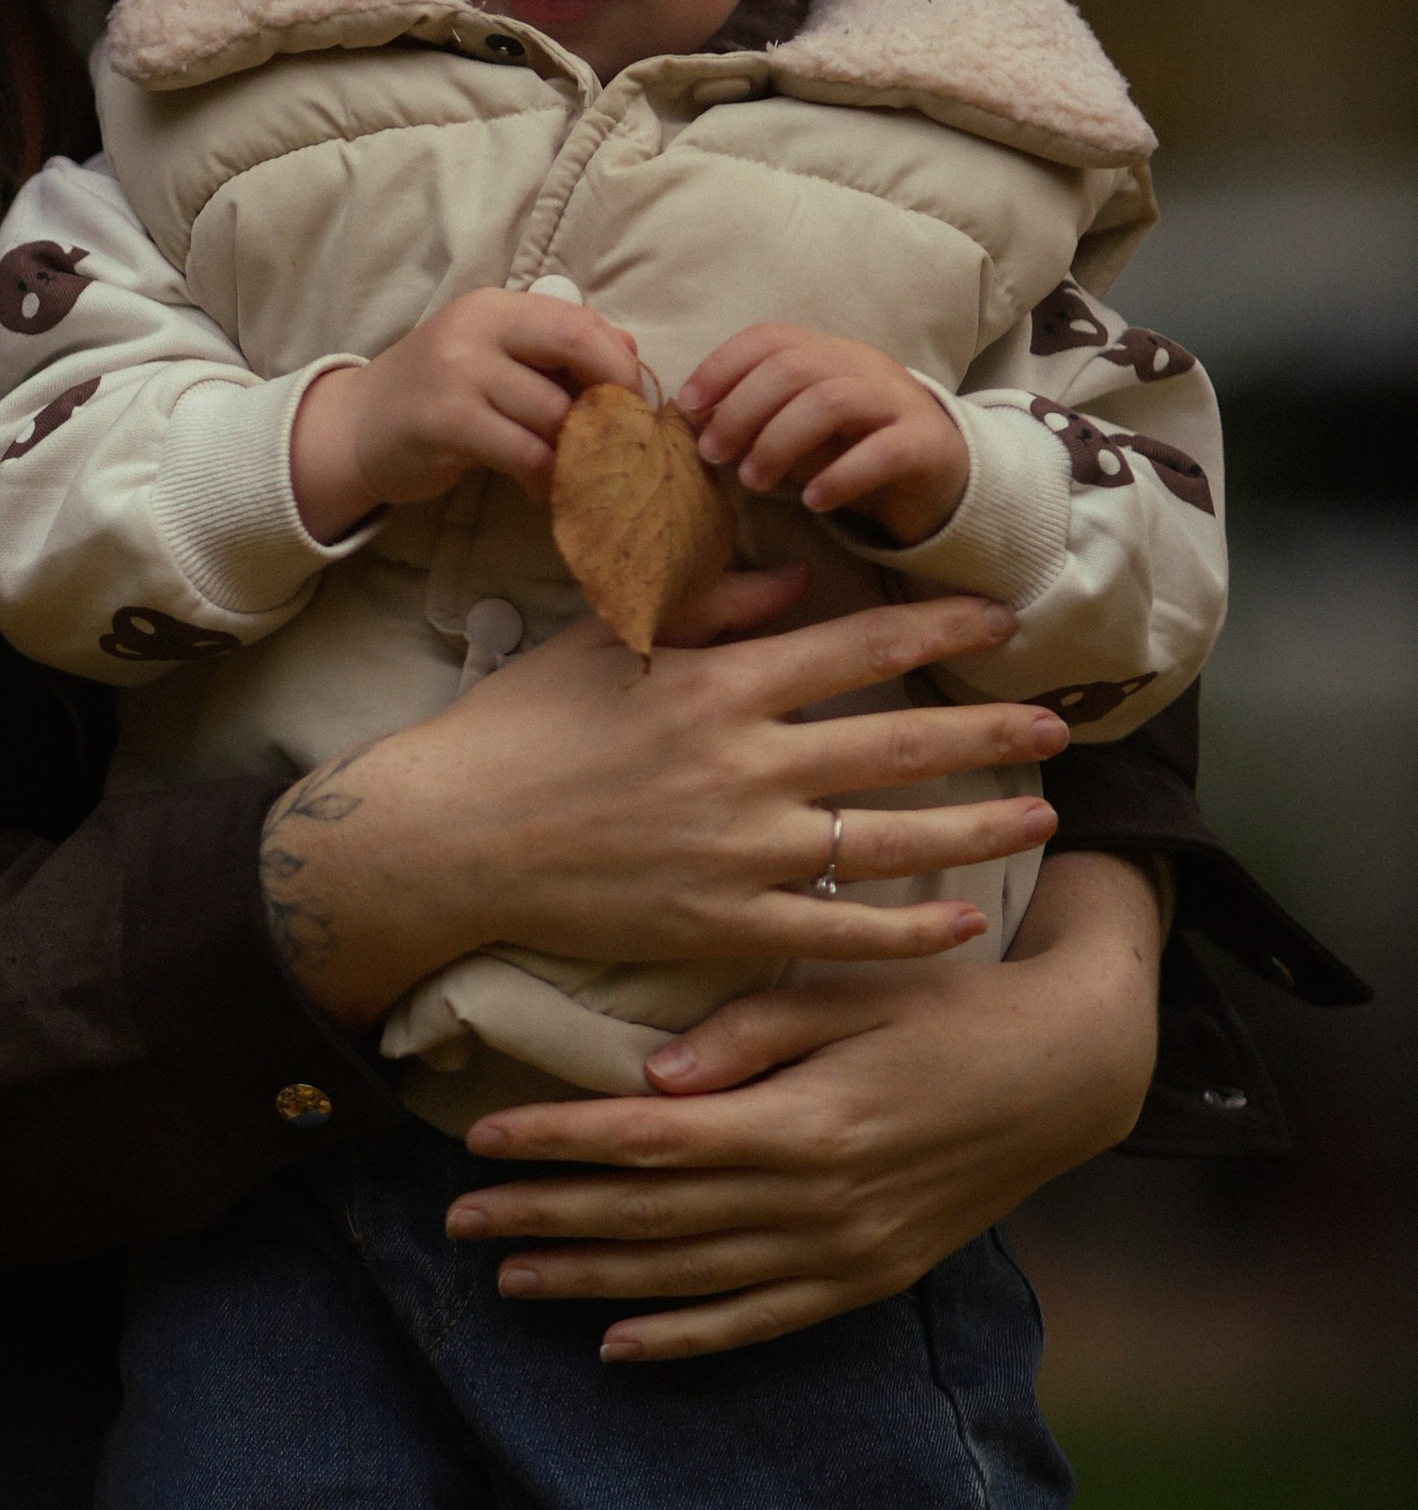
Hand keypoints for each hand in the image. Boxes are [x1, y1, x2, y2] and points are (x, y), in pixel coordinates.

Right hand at [258, 586, 1066, 1022]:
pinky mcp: (719, 923)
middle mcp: (741, 764)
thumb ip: (705, 606)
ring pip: (887, 839)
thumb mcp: (606, 641)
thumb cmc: (519, 730)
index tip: (1002, 619)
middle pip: (897, 743)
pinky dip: (907, 930)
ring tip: (1040, 817)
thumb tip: (796, 579)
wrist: (450, 839)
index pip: (856, 645)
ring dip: (974, 827)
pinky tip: (961, 921)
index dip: (939, 628)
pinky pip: (837, 930)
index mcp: (716, 682)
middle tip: (1059, 726)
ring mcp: (736, 850)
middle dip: (989, 732)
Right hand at [290, 290, 641, 542]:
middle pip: (574, 349)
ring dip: (580, 449)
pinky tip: (542, 489)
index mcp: (494, 307)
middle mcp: (477, 329)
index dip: (619, 361)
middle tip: (624, 436)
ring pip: (554, 412)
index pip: (577, 320)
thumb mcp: (492, 356)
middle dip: (612, 396)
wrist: (356, 428)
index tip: (635, 400)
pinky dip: (546, 477)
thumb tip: (629, 349)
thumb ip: (554, 348)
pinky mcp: (447, 423)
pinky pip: (524, 453)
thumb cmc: (436, 393)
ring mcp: (458, 374)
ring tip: (579, 470)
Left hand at [439, 850, 1163, 1357]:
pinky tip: (615, 1345)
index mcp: (806, 1121)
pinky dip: (684, 1339)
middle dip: (547, 1217)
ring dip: (593, 1280)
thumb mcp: (850, 992)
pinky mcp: (867, 1281)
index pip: (648, 1142)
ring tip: (509, 1278)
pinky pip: (759, 1323)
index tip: (481, 1137)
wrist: (1068, 1074)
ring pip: (690, 1280)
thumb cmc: (947, 1007)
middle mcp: (819, 1202)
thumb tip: (645, 1086)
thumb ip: (745, 1037)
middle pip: (652, 1217)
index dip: (558, 1142)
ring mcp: (845, 1254)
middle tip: (458, 1218)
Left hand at [680, 321, 966, 546]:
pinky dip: (841, 475)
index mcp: (827, 354)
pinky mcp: (928, 445)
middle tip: (713, 455)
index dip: (722, 365)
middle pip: (794, 367)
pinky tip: (813, 502)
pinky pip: (884, 451)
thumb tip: (693, 421)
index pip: (769, 338)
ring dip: (780, 441)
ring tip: (753, 482)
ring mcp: (899, 401)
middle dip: (741, 410)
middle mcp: (863, 366)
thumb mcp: (796, 432)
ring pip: (832, 402)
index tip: (687, 405)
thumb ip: (753, 421)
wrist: (940, 481)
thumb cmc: (852, 451)